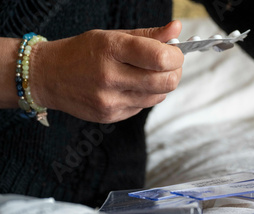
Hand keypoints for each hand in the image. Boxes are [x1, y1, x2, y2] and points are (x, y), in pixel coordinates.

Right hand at [30, 20, 183, 122]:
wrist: (48, 76)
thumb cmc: (83, 52)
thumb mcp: (112, 36)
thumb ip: (148, 35)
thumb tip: (177, 29)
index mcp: (111, 49)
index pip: (160, 57)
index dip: (176, 56)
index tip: (176, 52)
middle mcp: (110, 77)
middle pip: (166, 82)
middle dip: (175, 72)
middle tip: (170, 65)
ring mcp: (110, 100)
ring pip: (158, 96)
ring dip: (161, 85)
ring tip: (147, 74)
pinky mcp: (110, 116)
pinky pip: (143, 107)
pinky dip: (145, 96)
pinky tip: (130, 86)